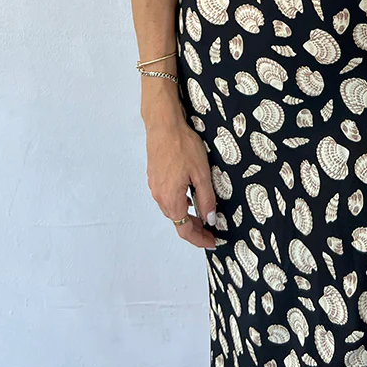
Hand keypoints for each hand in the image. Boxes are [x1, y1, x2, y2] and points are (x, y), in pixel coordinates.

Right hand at [144, 116, 217, 248]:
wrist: (164, 126)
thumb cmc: (182, 146)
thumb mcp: (201, 173)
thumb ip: (206, 199)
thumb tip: (210, 219)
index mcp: (171, 198)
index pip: (185, 229)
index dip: (199, 239)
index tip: (212, 240)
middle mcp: (160, 196)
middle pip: (177, 222)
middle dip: (195, 229)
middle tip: (211, 230)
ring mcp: (155, 187)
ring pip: (172, 210)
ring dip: (186, 216)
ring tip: (203, 214)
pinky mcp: (154, 178)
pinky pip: (167, 198)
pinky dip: (179, 203)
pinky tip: (189, 196)